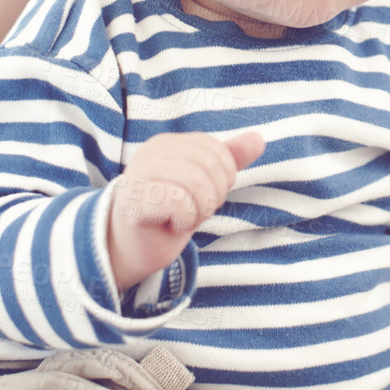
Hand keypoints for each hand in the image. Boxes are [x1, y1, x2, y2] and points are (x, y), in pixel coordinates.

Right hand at [106, 130, 264, 289]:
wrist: (131, 250)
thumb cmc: (168, 216)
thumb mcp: (203, 185)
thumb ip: (229, 160)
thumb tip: (258, 139)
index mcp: (169, 142)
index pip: (217, 152)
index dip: (222, 180)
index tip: (200, 197)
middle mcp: (152, 151)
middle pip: (210, 166)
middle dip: (212, 197)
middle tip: (191, 211)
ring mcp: (140, 173)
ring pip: (197, 183)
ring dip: (198, 210)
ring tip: (181, 218)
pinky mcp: (134, 199)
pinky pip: (180, 203)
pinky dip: (185, 220)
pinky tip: (171, 225)